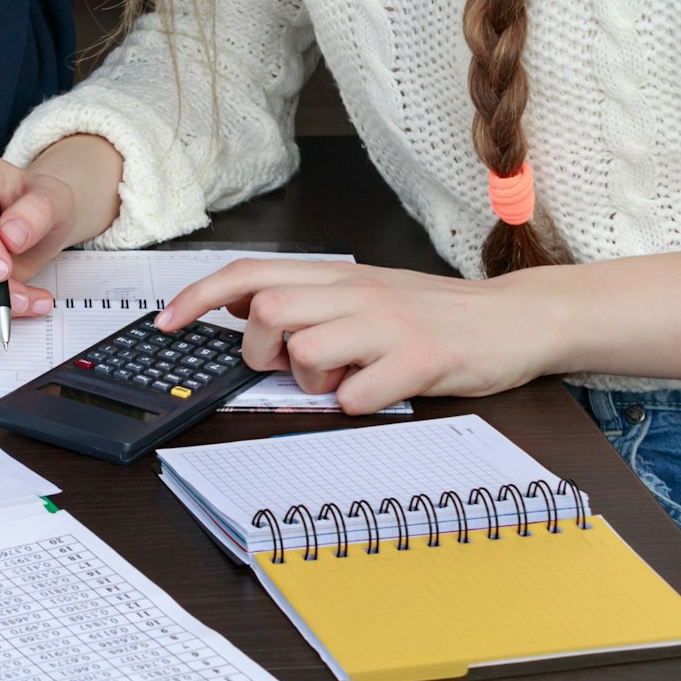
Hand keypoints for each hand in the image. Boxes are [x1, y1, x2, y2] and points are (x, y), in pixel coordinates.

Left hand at [156, 259, 560, 412]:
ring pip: (305, 353)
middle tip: (293, 367)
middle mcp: (357, 293)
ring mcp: (388, 326)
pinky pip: (357, 396)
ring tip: (347, 379)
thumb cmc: (434, 314)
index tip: (166, 321)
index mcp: (338, 277)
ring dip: (313, 382)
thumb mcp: (364, 294)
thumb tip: (241, 305)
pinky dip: (358, 406)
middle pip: (267, 310)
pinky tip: (380, 394)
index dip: (199, 296)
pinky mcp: (420, 360)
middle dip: (262, 350)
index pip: (250, 273)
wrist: (514, 319)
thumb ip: (309, 298)